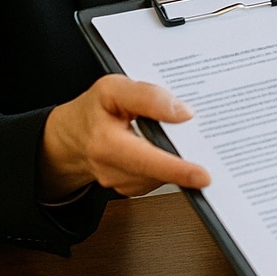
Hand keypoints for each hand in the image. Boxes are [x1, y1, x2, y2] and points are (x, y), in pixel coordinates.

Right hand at [38, 74, 211, 199]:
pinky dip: (169, 164)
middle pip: (160, 171)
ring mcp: (122, 183)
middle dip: (185, 160)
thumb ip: (147, 96)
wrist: (70, 137)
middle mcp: (113, 170)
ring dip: (176, 159)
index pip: (147, 160)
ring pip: (162, 176)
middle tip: (207, 144)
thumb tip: (183, 112)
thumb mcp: (112, 88)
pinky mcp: (131, 187)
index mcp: (107, 144)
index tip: (202, 174)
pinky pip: (158, 178)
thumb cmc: (92, 111)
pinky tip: (170, 148)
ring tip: (183, 138)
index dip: (177, 169)